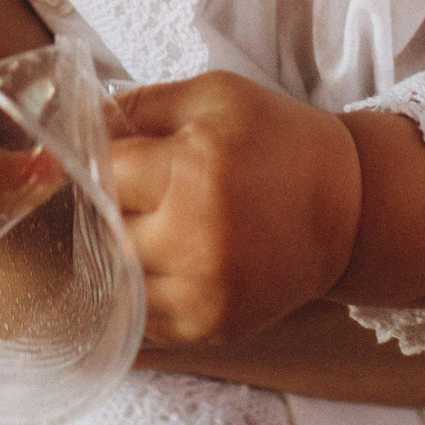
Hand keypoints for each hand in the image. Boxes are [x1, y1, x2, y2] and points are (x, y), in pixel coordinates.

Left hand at [108, 73, 362, 346]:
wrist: (350, 210)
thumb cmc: (276, 141)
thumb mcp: (211, 96)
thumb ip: (137, 106)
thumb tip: (74, 126)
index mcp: (193, 173)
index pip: (103, 173)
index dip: (104, 159)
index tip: (117, 154)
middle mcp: (194, 243)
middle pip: (104, 227)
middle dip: (115, 205)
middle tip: (145, 188)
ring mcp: (202, 295)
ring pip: (117, 276)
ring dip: (127, 249)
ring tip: (164, 222)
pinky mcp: (210, 328)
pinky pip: (143, 314)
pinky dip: (148, 285)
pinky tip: (178, 256)